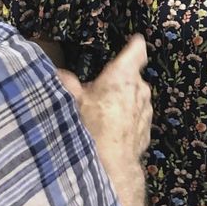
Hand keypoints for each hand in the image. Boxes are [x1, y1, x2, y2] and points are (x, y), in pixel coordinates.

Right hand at [59, 36, 151, 205]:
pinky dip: (125, 118)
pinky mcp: (147, 126)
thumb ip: (66, 84)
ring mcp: (146, 108)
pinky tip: (110, 129)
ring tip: (101, 114)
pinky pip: (136, 115)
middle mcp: (140, 89)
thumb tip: (59, 74)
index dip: (135, 45)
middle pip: (131, 77)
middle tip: (98, 91)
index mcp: (123, 76)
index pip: (136, 52)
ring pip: (134, 97)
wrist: (112, 164)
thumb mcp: (72, 103)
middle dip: (117, 81)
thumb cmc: (92, 128)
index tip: (135, 40)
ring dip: (122, 101)